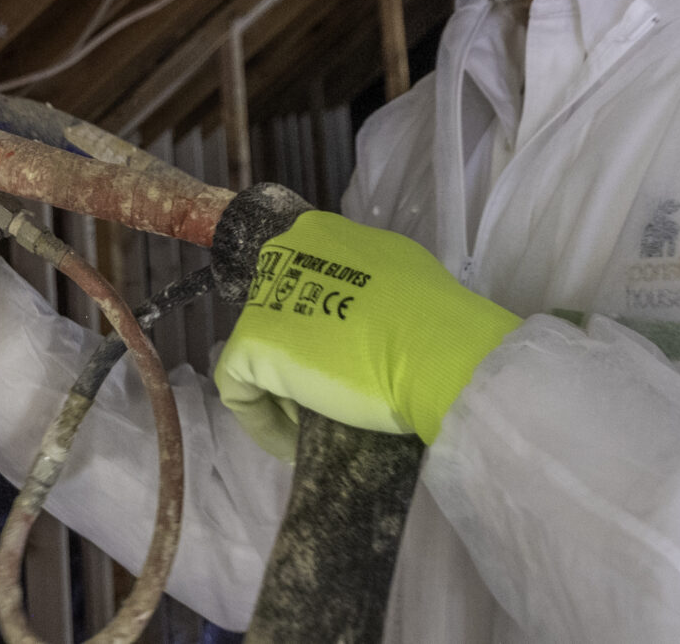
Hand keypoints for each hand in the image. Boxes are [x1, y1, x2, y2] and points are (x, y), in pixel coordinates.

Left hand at [215, 211, 520, 458]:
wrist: (438, 353)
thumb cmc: (436, 320)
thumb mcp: (404, 275)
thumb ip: (370, 282)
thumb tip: (362, 307)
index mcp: (322, 233)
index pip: (302, 279)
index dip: (314, 322)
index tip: (338, 356)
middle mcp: (285, 253)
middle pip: (276, 315)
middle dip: (297, 355)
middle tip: (330, 392)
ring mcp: (265, 299)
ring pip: (258, 354)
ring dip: (284, 392)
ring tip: (319, 425)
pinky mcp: (251, 343)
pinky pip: (241, 390)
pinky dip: (264, 422)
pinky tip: (294, 447)